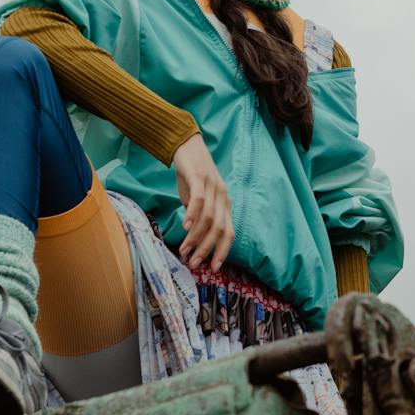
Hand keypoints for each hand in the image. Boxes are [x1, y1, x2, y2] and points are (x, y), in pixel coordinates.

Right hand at [173, 133, 234, 271]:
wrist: (187, 146)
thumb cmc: (192, 176)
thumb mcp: (198, 199)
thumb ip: (199, 216)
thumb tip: (193, 236)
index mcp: (225, 204)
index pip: (229, 233)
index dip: (222, 251)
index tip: (213, 268)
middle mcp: (223, 197)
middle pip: (219, 229)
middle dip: (207, 249)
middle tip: (195, 263)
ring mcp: (213, 186)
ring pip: (208, 218)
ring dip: (196, 236)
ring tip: (185, 249)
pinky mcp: (200, 177)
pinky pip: (199, 199)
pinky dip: (193, 214)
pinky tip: (185, 226)